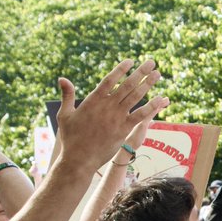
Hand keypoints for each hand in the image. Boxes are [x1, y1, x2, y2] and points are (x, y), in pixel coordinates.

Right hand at [56, 59, 167, 173]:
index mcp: (93, 100)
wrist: (79, 159)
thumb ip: (67, 95)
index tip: (131, 60)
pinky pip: (140, 115)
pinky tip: (160, 99)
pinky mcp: (124, 129)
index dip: (121, 69)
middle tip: (151, 62)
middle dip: (140, 72)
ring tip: (158, 74)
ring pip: (135, 97)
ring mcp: (117, 117)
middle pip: (127, 85)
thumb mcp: (64, 114)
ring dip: (148, 84)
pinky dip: (150, 106)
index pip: (110, 79)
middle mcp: (107, 106)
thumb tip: (62, 78)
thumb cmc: (70, 138)